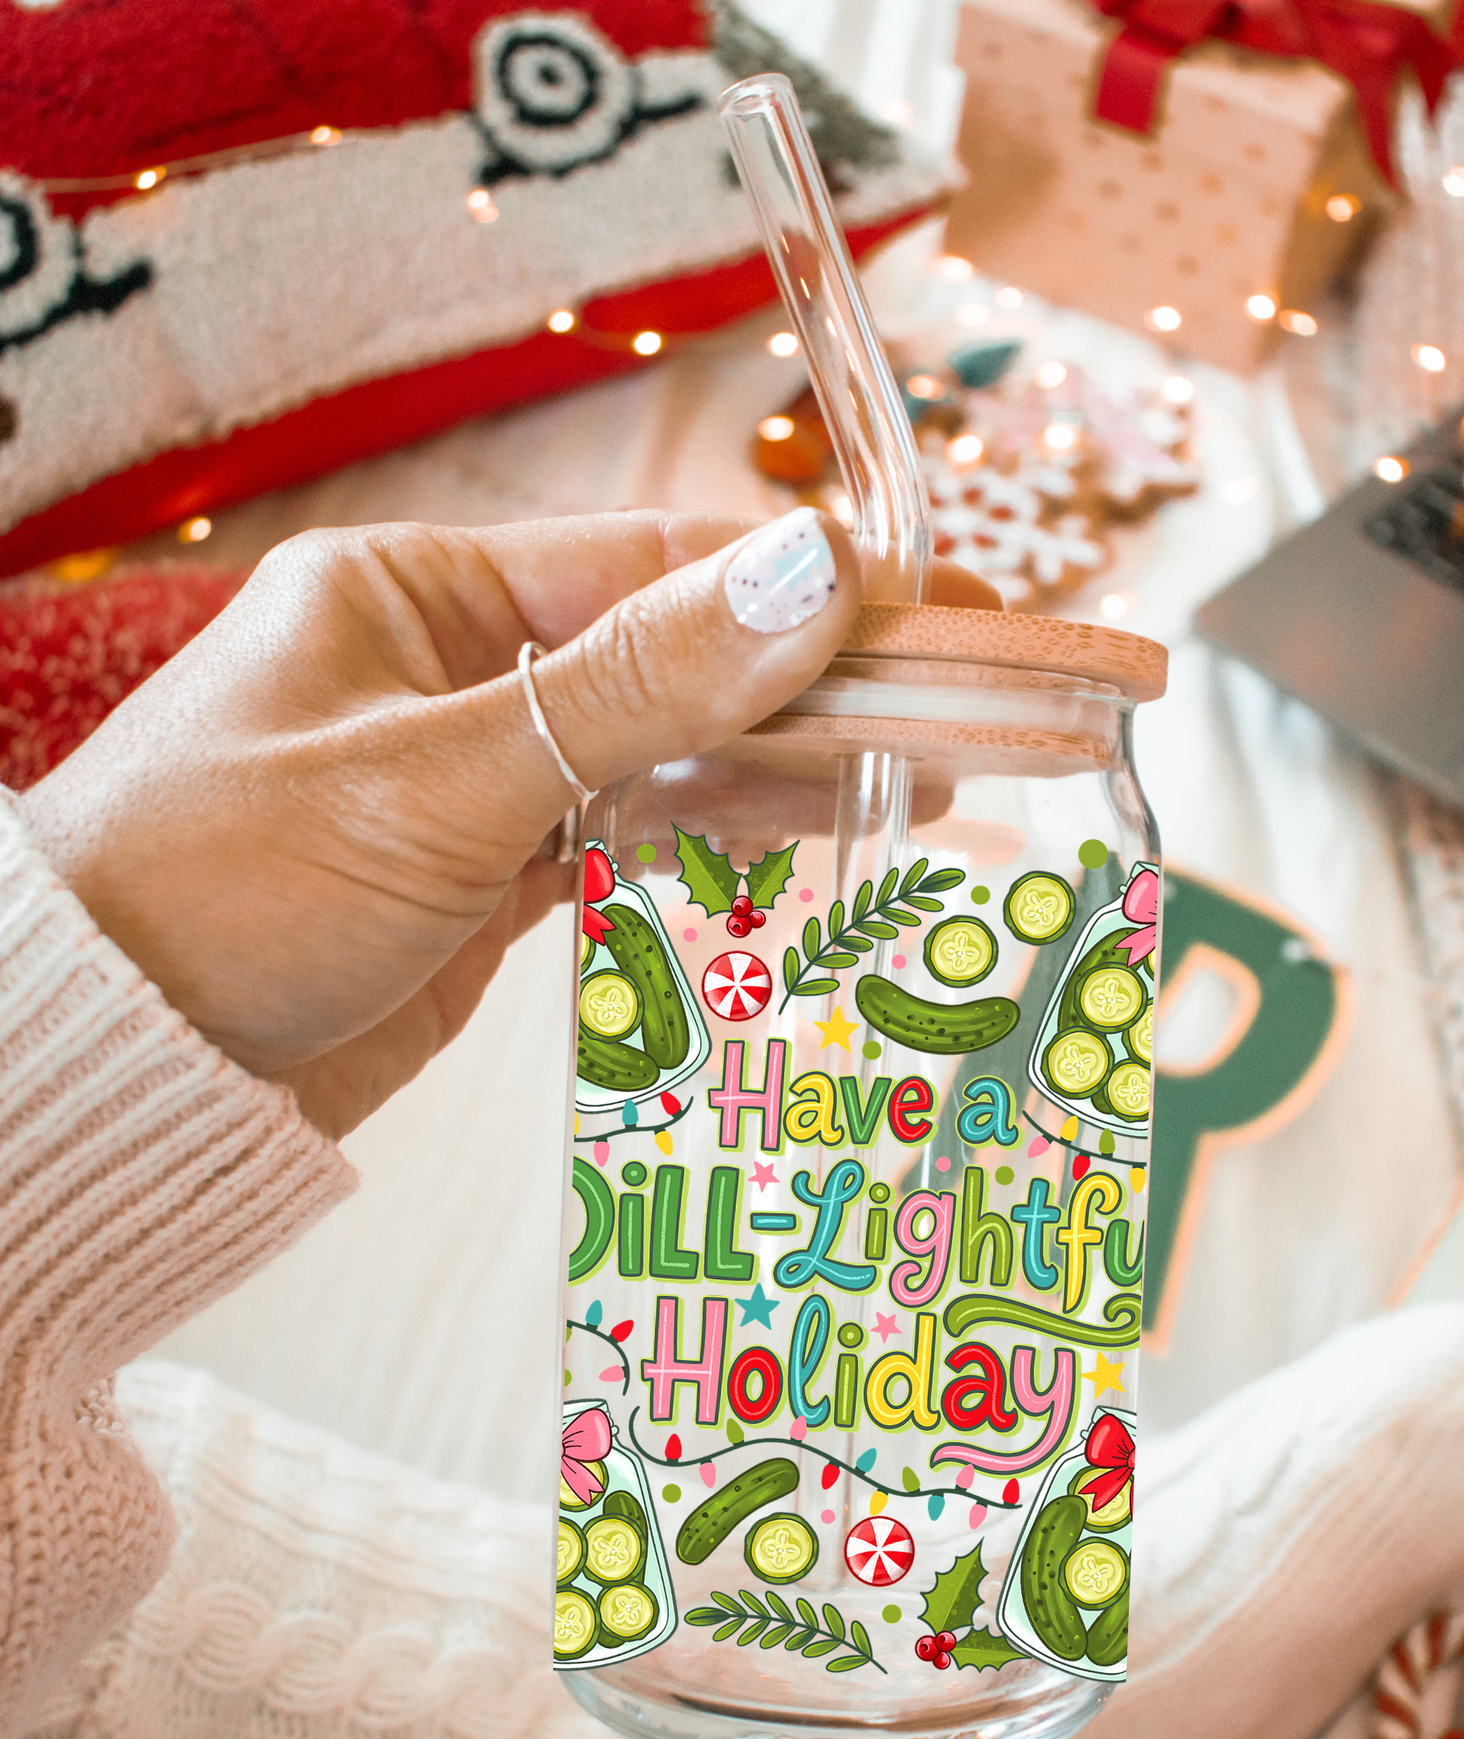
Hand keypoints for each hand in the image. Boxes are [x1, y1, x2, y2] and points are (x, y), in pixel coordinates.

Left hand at [19, 509, 997, 1137]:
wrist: (118, 1076)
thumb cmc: (226, 891)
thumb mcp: (441, 777)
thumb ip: (635, 685)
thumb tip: (813, 573)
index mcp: (422, 593)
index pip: (660, 571)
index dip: (813, 593)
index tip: (945, 613)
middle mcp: (459, 668)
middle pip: (686, 662)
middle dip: (828, 687)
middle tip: (979, 707)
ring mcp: (481, 776)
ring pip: (673, 755)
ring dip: (792, 768)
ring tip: (928, 780)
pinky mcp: (493, 879)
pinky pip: (634, 836)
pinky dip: (722, 840)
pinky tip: (815, 839)